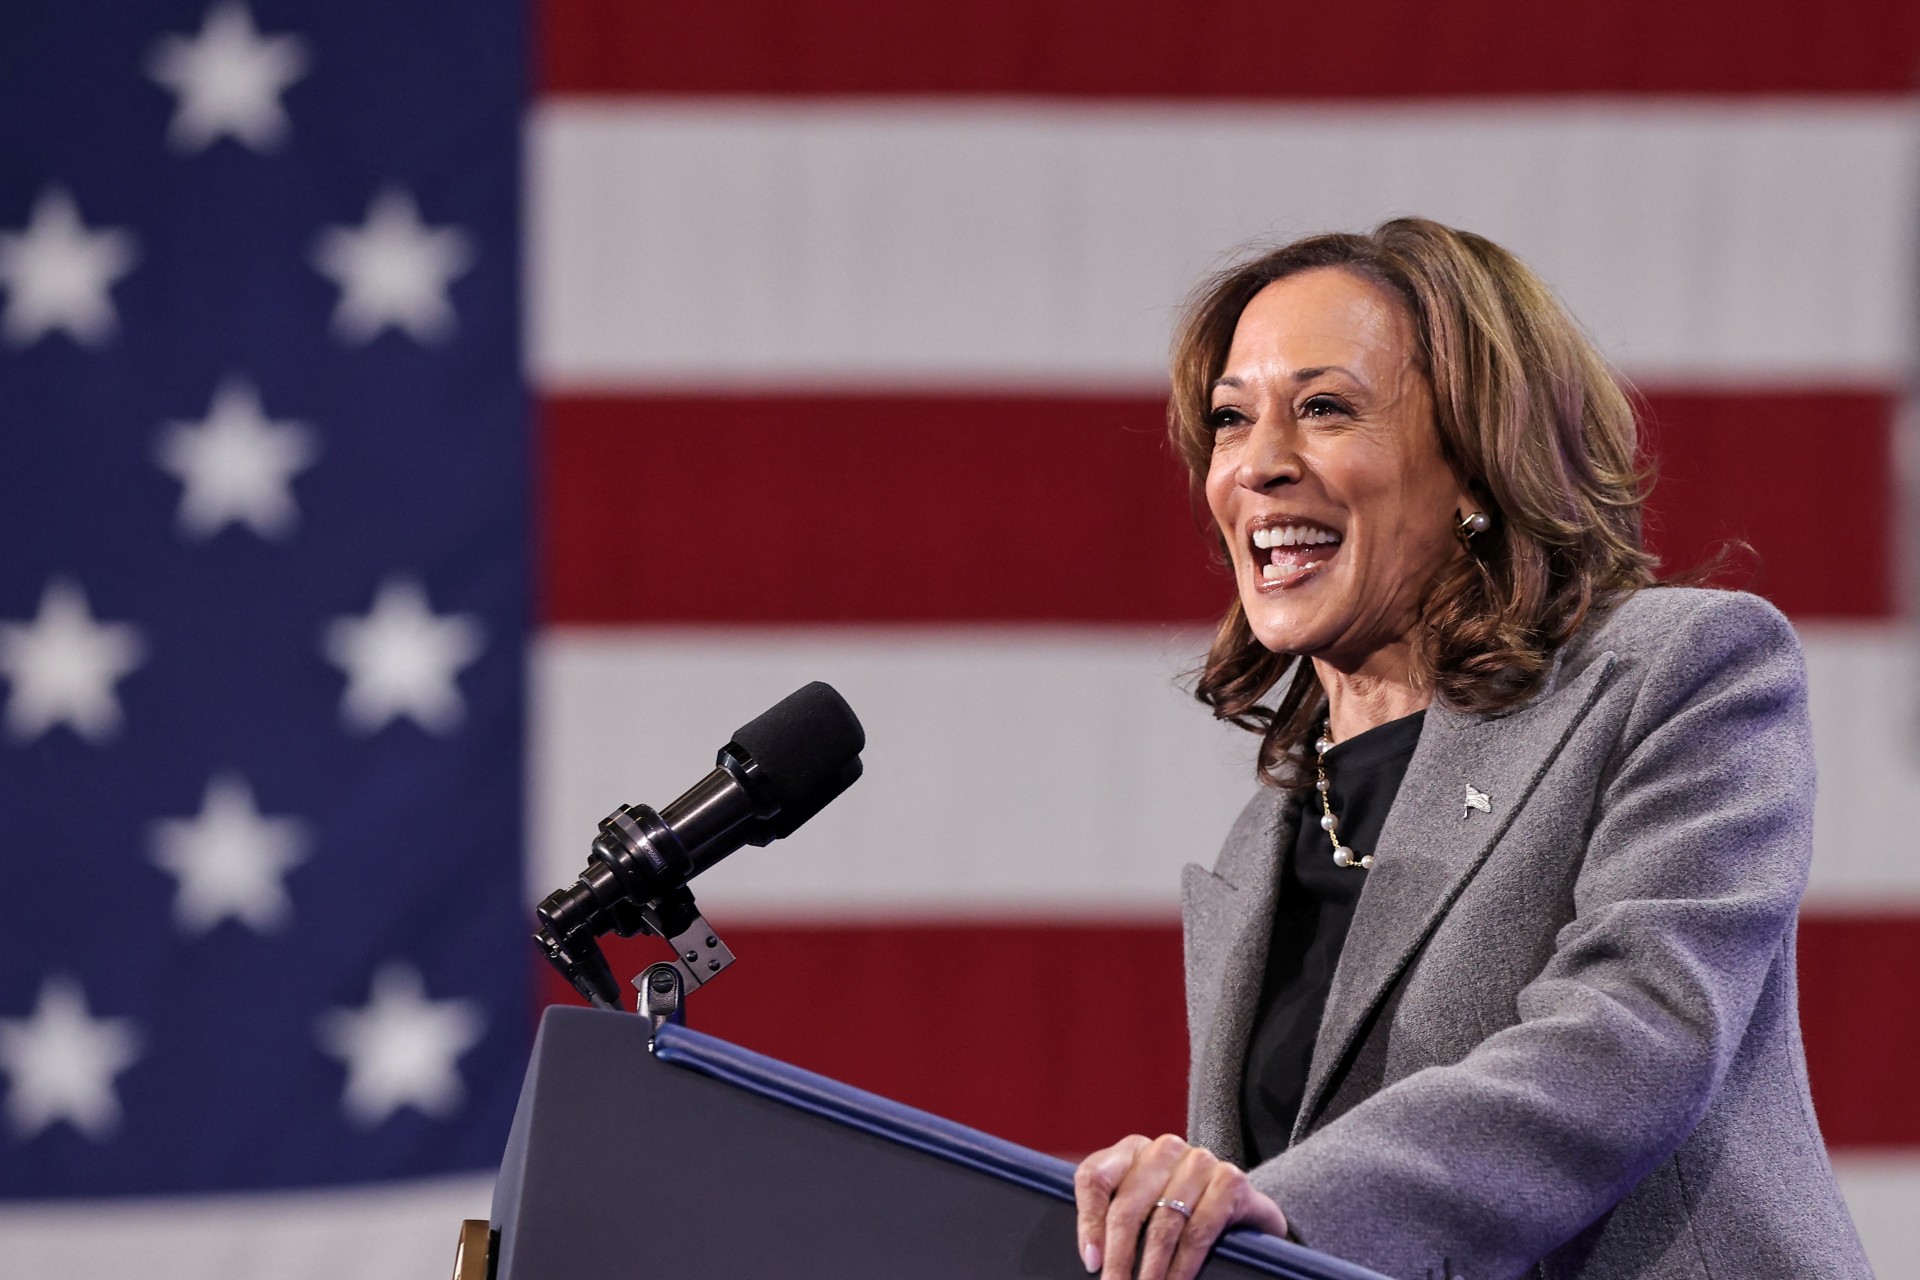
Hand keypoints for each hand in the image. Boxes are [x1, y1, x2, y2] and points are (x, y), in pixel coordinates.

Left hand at [1073, 1133, 1287, 1279]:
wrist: (1243, 1211)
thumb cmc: (1181, 1213)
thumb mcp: (1143, 1208)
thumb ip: (1113, 1219)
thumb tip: (1091, 1259)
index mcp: (1132, 1150)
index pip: (1094, 1178)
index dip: (1088, 1223)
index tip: (1091, 1263)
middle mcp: (1164, 1149)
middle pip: (1127, 1207)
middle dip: (1119, 1258)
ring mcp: (1199, 1162)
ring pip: (1163, 1224)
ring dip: (1152, 1269)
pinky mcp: (1230, 1182)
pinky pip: (1199, 1231)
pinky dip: (1184, 1265)